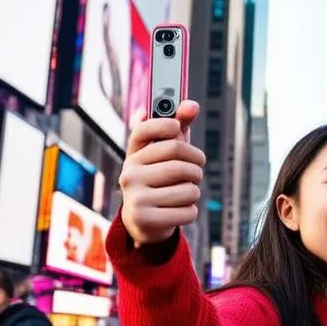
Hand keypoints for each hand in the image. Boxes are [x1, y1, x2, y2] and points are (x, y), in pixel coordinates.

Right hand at [119, 102, 205, 246]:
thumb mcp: (166, 154)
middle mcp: (130, 173)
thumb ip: (179, 127)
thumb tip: (192, 104)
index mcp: (133, 154)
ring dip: (194, 192)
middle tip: (195, 171)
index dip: (168, 124)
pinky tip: (178, 210)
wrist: (142, 221)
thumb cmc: (160, 179)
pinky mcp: (145, 219)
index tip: (178, 129)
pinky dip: (190, 211)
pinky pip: (188, 211)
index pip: (146, 129)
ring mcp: (135, 197)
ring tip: (184, 194)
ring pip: (189, 189)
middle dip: (196, 167)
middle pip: (179, 161)